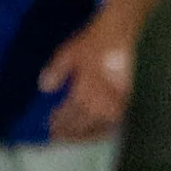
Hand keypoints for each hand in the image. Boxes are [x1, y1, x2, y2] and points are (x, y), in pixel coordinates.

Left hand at [40, 12, 136, 140]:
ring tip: (76, 137)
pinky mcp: (126, 103)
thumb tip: (44, 87)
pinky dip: (102, 130)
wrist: (122, 33)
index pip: (68, 116)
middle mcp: (100, 105)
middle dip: (69, 133)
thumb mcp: (68, 53)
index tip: (50, 128)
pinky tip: (97, 129)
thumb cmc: (94, 41)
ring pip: (98, 130)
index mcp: (84, 94)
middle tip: (58, 138)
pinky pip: (112, 124)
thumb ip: (55, 71)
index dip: (58, 123)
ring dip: (85, 136)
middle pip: (82, 128)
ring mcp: (115, 106)